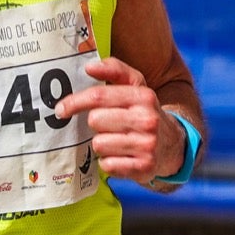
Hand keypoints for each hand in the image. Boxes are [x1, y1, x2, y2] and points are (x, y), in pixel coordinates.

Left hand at [56, 57, 183, 185]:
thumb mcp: (137, 87)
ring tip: (117, 141)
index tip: (61, 109)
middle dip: (96, 123)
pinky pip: (107, 165)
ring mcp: (147, 145)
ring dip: (102, 143)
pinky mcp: (144, 167)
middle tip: (108, 125)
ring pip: (99, 144)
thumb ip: (116, 70)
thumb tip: (90, 67)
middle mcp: (147, 120)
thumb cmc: (144, 112)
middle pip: (95, 120)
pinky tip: (121, 156)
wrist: (173, 145)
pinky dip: (109, 162)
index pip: (99, 96)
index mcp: (143, 96)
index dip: (75, 102)